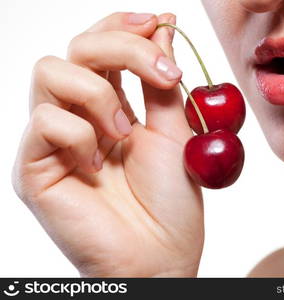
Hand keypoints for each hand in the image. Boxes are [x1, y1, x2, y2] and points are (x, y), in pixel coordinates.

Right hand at [12, 12, 203, 276]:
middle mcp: (78, 116)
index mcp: (111, 105)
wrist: (161, 253)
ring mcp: (53, 140)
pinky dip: (79, 134)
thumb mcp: (175, 131)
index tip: (158, 22)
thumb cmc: (171, 200)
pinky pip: (43, 122)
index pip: (100, 43)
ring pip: (50, 71)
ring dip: (100, 94)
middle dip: (121, 46)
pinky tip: (97, 164)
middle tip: (162, 76)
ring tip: (124, 132)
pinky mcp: (34, 167)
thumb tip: (163, 26)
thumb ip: (161, 81)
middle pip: (76, 47)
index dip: (124, 24)